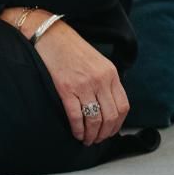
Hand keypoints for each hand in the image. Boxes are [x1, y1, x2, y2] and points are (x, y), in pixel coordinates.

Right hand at [31, 20, 130, 144]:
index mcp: (111, 73)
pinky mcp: (66, 89)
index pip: (123, 106)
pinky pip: (76, 116)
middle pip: (110, 116)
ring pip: (94, 119)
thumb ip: (106, 82)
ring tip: (87, 140)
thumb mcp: (98, 62)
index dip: (118, 124)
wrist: (50, 35)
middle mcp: (100, 80)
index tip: (111, 131)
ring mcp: (83, 85)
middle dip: (105, 133)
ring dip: (91, 135)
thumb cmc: (73, 49)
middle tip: (97, 140)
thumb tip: (108, 106)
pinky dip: (78, 129)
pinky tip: (76, 134)